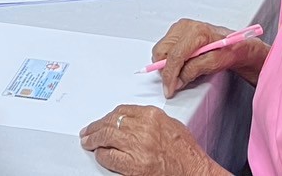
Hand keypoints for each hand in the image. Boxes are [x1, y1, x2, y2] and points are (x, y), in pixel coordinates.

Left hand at [80, 104, 219, 175]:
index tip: (102, 121)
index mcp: (152, 115)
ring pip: (107, 137)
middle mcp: (143, 128)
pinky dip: (102, 156)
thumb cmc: (185, 151)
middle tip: (87, 132)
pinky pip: (110, 157)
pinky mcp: (134, 166)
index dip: (108, 117)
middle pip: (111, 122)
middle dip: (96, 127)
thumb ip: (149, 120)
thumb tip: (130, 121)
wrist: (193, 171)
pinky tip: (100, 155)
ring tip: (87, 142)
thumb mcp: (169, 124)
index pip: (122, 111)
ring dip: (94, 140)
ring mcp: (137, 147)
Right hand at [149, 18, 263, 98]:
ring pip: (160, 50)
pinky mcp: (177, 31)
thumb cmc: (230, 49)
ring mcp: (180, 27)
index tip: (169, 89)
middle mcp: (185, 26)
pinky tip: (182, 63)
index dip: (170, 75)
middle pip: (162, 51)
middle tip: (176, 82)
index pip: (175, 56)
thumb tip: (178, 79)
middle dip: (166, 69)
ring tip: (183, 70)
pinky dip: (169, 59)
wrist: (236, 43)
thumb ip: (194, 70)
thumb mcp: (216, 63)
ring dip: (167, 64)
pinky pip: (165, 48)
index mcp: (196, 31)